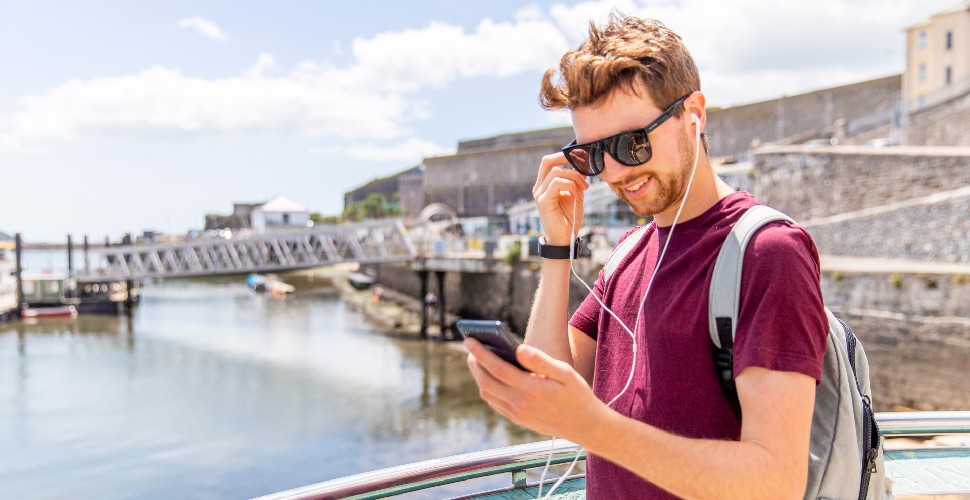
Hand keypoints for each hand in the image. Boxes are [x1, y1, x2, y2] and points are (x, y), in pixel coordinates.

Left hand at [465, 337, 605, 440]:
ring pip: (487, 393)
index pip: (497, 368)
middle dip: (475, 363)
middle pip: (486, 381)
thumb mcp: (565, 372)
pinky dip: (487, 388)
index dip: (481, 353)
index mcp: (532, 389)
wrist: (584, 426)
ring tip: (477, 359)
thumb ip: (541, 360)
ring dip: (479, 376)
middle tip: (470, 347)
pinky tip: (489, 377)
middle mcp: (520, 404)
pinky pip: (495, 403)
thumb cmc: (576, 394)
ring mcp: (517, 414)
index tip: (469, 340)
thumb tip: (518, 348)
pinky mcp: (517, 420)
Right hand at [532, 153, 588, 244]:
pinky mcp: (544, 201)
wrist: (565, 239)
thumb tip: (583, 166)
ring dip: (575, 177)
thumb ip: (576, 181)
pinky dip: (571, 186)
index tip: (581, 160)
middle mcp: (539, 187)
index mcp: (544, 185)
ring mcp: (539, 194)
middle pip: (547, 161)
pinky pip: (557, 183)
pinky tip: (577, 194)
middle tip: (582, 166)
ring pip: (557, 172)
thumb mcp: (575, 195)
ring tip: (584, 188)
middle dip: (566, 159)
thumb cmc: (569, 218)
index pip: (550, 162)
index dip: (564, 156)